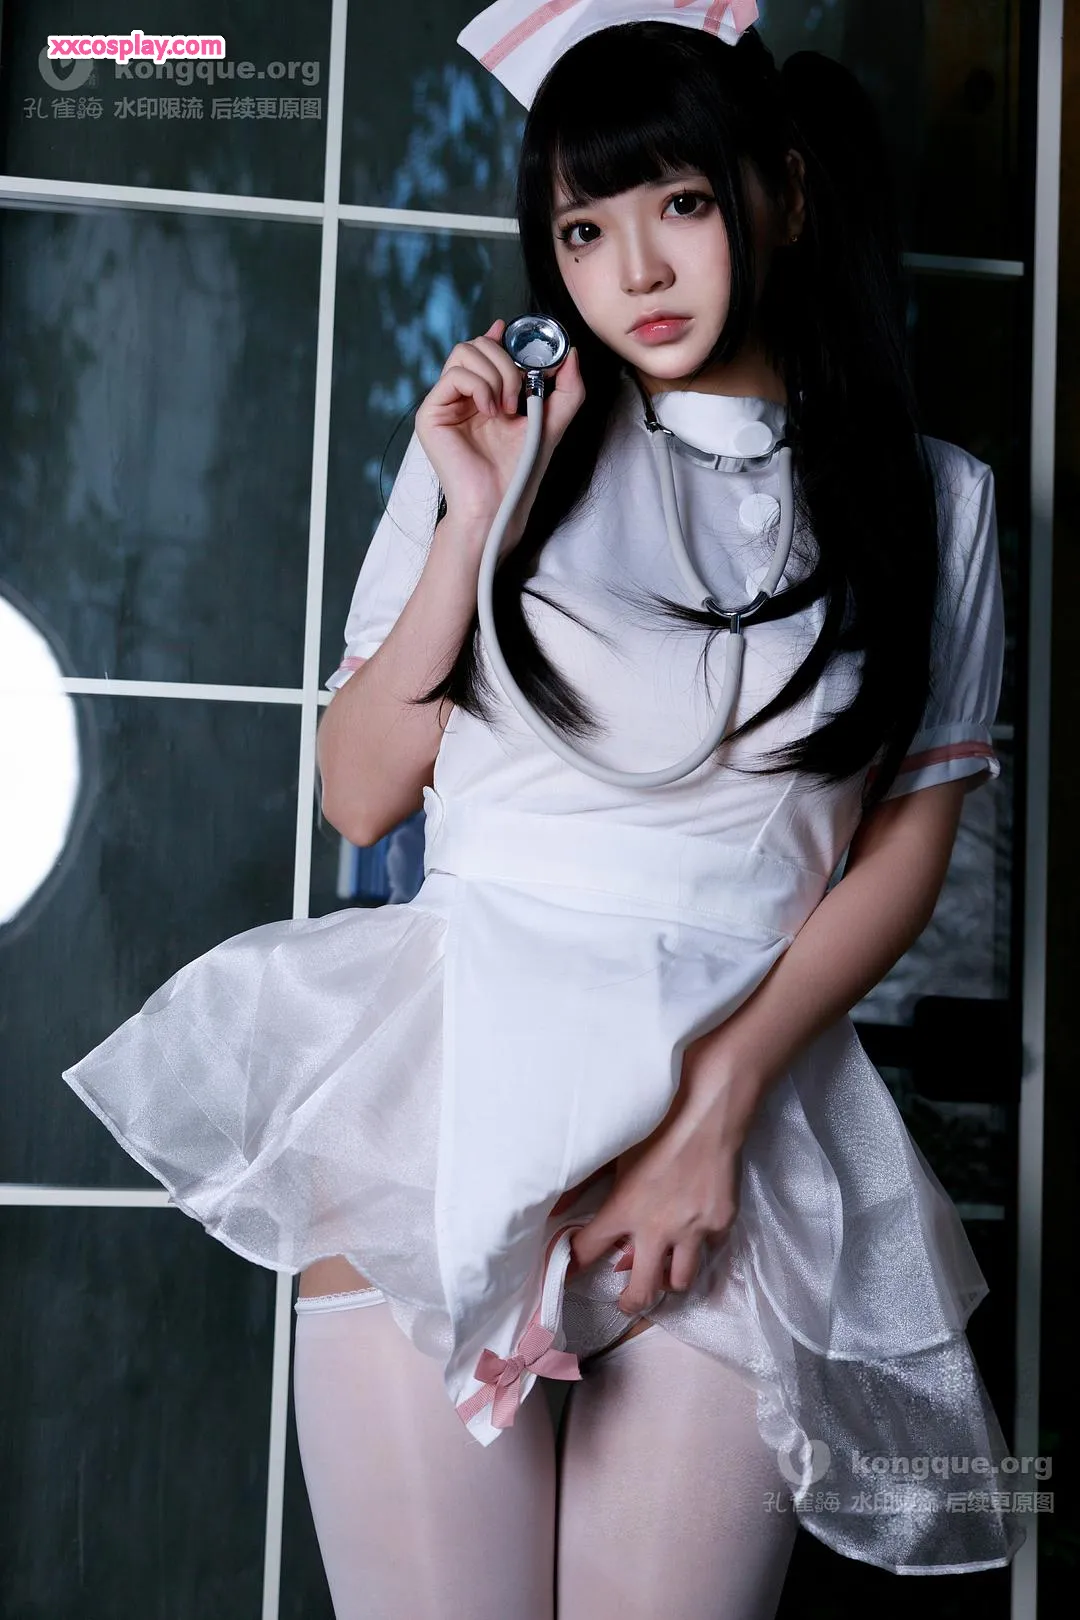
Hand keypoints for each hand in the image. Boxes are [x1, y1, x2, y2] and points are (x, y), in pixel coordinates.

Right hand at [415, 316, 584, 545]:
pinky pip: (455, 375)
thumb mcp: (552, 422)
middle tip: (518, 398)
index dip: (501, 337)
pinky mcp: (431, 414)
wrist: (499, 503)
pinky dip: (479, 386)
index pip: (487, 349)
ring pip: (465, 352)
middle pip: (477, 344)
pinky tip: (490, 412)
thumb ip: (567, 388)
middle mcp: (463, 395)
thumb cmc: (520, 470)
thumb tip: (570, 352)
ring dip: (495, 374)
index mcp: (486, 394)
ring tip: (505, 409)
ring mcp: (445, 403)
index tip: (513, 332)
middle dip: (506, 362)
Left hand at [566, 1041, 750, 1314]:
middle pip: (641, 1292)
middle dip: (629, 1303)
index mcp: (623, 1210)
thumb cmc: (658, 1123)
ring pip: (680, 1282)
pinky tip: (697, 1230)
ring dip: (669, 1280)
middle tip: (626, 1302)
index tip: (569, 1275)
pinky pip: (709, 1249)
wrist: (710, 1111)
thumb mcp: (616, 1151)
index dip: (574, 1267)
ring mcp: (692, 1231)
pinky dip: (701, 1246)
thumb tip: (557, 1206)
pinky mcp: (721, 1223)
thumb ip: (586, 1182)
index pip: (587, 1252)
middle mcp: (656, 1230)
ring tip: (664, 1271)